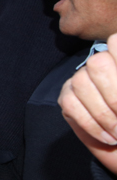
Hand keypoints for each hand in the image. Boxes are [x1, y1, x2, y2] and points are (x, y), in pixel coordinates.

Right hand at [59, 34, 116, 173]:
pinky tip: (108, 137)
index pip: (116, 41)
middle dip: (114, 95)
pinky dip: (92, 124)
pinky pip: (70, 104)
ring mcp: (82, 80)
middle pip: (97, 62)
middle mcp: (102, 64)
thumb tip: (112, 90)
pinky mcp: (68, 98)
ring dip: (104, 115)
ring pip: (81, 83)